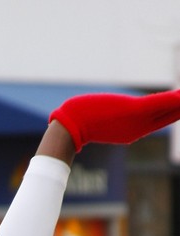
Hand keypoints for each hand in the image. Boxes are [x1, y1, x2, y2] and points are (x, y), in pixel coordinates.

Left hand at [50, 89, 179, 151]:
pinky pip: (159, 104)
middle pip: (170, 116)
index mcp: (132, 131)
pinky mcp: (134, 111)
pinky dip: (174, 100)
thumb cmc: (78, 123)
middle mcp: (139, 128)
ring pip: (168, 111)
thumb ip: (106, 120)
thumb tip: (96, 112)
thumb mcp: (97, 121)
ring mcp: (137, 121)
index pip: (161, 119)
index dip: (176, 111)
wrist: (70, 127)